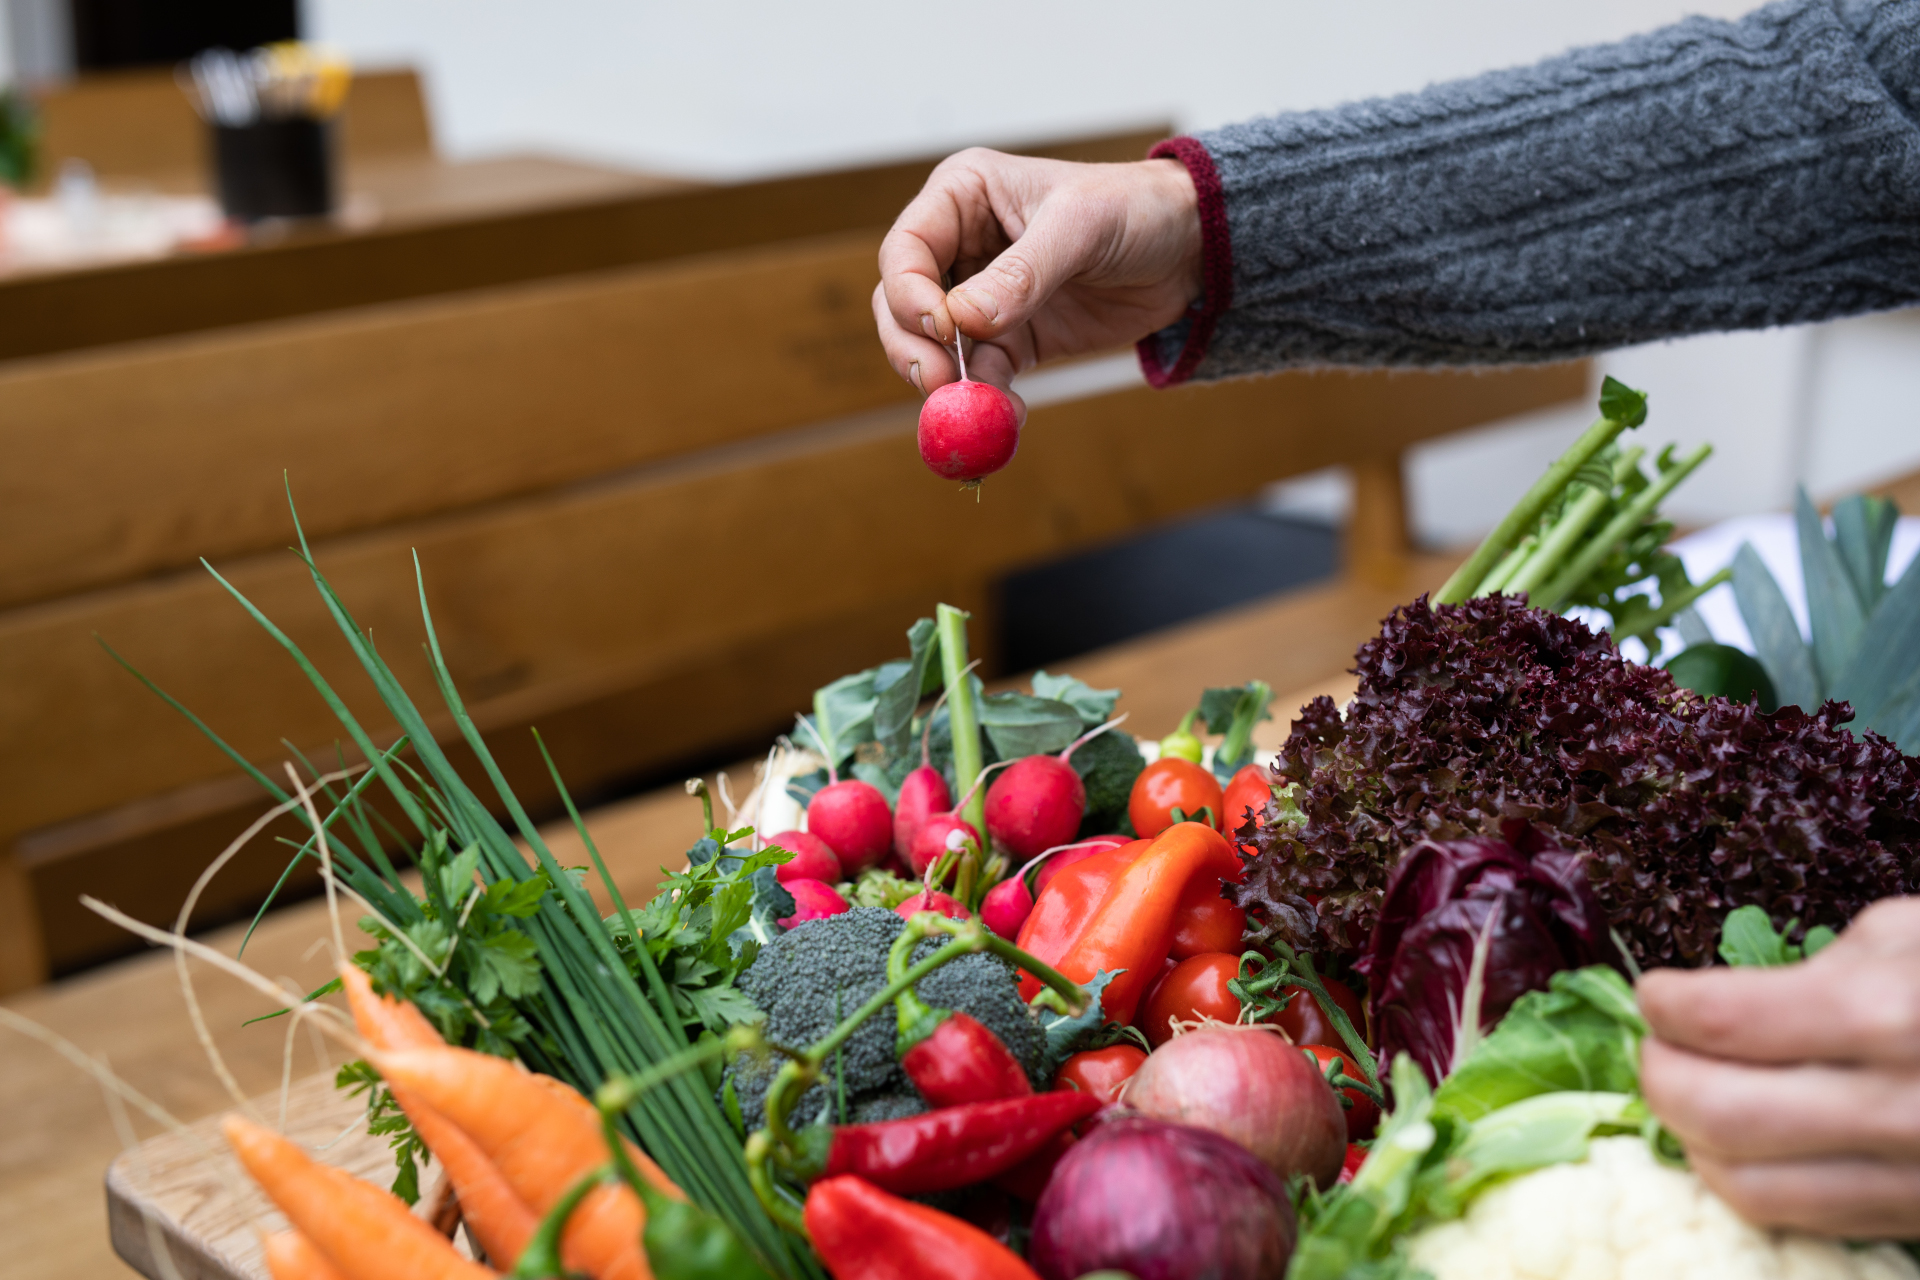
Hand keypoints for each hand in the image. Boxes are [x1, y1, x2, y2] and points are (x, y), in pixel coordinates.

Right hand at [873, 149, 1202, 418]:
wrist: (1188, 249)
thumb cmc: (1134, 209)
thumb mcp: (1079, 228)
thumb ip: (1021, 274)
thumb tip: (963, 321)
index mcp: (961, 196)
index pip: (905, 250)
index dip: (908, 292)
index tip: (939, 328)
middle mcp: (960, 245)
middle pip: (901, 306)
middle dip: (914, 348)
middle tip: (939, 385)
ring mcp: (981, 298)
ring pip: (933, 350)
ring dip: (951, 385)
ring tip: (983, 409)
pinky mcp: (1011, 340)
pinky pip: (981, 377)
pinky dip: (988, 401)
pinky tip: (1011, 415)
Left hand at [1638, 896, 1919, 1237]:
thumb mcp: (1910, 934)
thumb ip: (1814, 968)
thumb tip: (1719, 1005)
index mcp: (1886, 1012)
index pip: (1722, 1021)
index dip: (1663, 1004)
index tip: (1652, 992)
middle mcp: (1896, 1105)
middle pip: (1716, 1113)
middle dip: (1657, 1075)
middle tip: (1655, 1045)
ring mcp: (1913, 1174)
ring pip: (1747, 1186)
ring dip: (1691, 1140)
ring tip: (1687, 1094)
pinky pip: (1806, 1218)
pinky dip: (1749, 1180)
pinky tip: (1741, 1140)